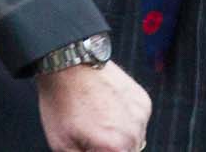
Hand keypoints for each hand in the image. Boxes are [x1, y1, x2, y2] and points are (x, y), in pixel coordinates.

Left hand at [36, 60, 151, 151]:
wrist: (69, 61)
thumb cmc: (62, 100)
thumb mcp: (61, 144)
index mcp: (114, 148)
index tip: (89, 145)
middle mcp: (133, 134)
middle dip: (108, 149)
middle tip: (91, 135)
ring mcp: (141, 116)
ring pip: (135, 142)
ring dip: (120, 140)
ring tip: (97, 121)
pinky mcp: (143, 102)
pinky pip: (138, 123)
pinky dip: (126, 122)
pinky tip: (107, 109)